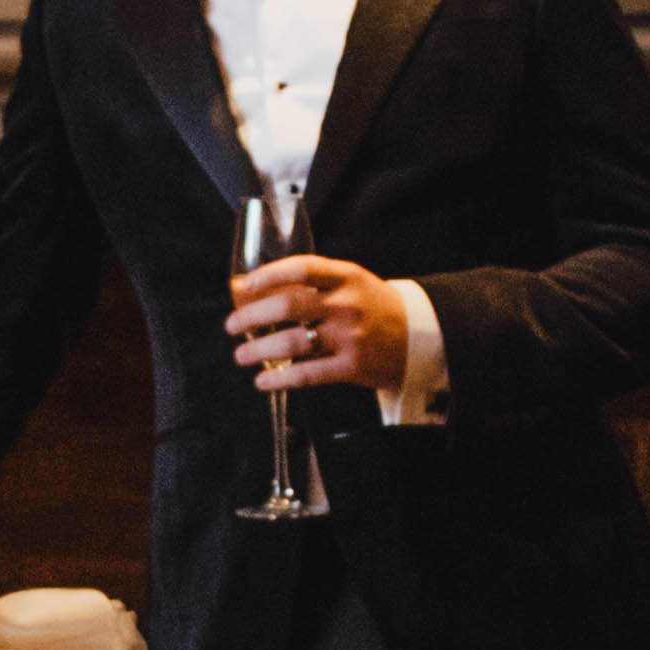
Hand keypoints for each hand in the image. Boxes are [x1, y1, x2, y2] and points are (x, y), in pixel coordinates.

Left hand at [228, 251, 411, 393]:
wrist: (418, 337)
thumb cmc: (374, 308)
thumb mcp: (353, 284)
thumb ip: (316, 284)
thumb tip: (260, 292)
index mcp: (347, 277)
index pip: (302, 267)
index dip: (269, 274)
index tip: (245, 285)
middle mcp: (347, 304)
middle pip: (289, 305)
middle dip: (252, 316)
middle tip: (232, 325)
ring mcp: (350, 337)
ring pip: (293, 342)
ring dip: (259, 350)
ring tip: (241, 355)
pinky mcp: (352, 367)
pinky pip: (307, 374)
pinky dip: (280, 379)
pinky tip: (263, 382)